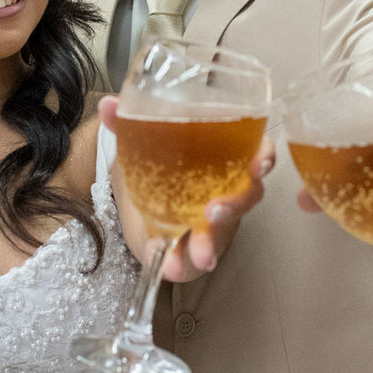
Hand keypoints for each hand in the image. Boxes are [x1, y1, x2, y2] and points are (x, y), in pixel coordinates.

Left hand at [97, 97, 275, 280]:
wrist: (141, 196)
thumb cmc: (159, 158)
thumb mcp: (143, 139)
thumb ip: (128, 123)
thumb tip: (108, 105)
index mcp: (225, 154)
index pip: (258, 152)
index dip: (265, 158)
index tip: (260, 164)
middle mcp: (228, 186)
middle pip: (248, 194)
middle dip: (235, 204)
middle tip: (214, 212)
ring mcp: (215, 217)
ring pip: (224, 230)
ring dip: (210, 241)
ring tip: (199, 253)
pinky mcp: (196, 242)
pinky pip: (195, 255)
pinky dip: (181, 263)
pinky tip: (171, 268)